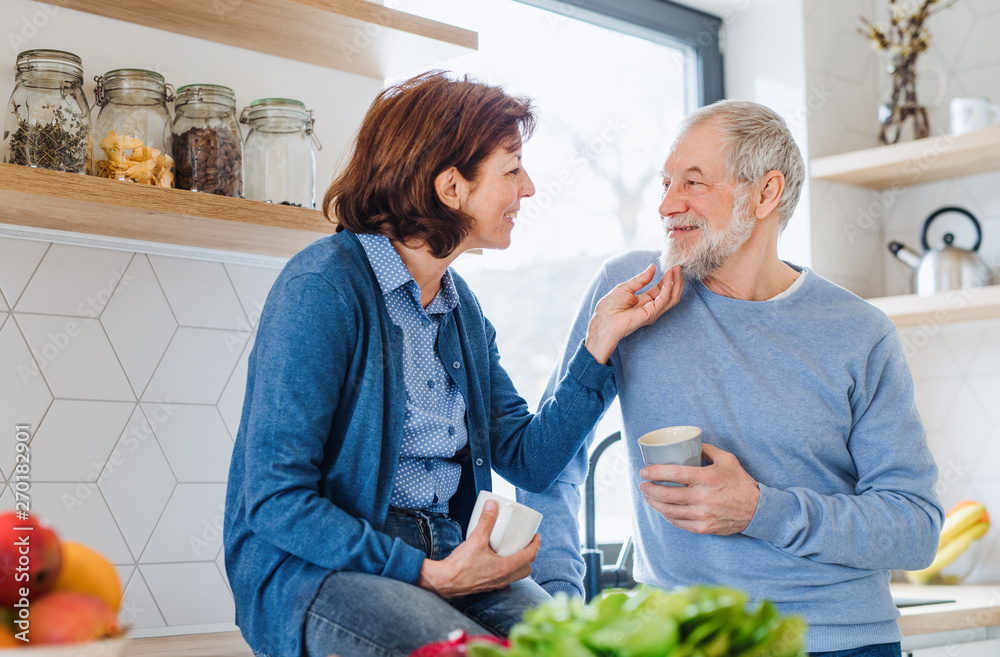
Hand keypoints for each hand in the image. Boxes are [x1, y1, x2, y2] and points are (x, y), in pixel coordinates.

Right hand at [416, 500, 538, 598]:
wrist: (444, 582)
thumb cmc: (460, 565)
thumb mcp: (476, 539)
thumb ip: (485, 521)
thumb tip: (492, 505)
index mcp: (506, 568)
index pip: (529, 556)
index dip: (535, 545)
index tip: (536, 536)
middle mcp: (504, 578)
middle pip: (526, 568)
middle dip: (529, 555)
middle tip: (525, 543)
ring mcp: (496, 584)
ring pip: (515, 574)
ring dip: (518, 563)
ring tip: (513, 549)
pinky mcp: (488, 585)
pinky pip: (504, 577)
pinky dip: (507, 568)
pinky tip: (497, 559)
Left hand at [585, 265, 682, 363]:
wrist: (603, 320)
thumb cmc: (609, 307)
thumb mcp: (625, 287)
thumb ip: (641, 279)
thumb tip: (652, 267)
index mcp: (644, 301)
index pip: (661, 289)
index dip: (667, 278)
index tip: (672, 267)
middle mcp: (651, 307)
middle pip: (670, 293)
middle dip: (675, 280)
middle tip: (678, 266)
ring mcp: (653, 311)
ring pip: (672, 297)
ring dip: (675, 282)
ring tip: (676, 269)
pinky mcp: (652, 313)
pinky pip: (664, 298)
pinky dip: (668, 286)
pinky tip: (668, 276)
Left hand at [638, 443, 759, 534]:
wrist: (757, 510)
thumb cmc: (741, 483)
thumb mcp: (728, 460)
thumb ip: (707, 450)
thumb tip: (691, 443)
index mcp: (707, 478)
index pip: (674, 473)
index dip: (655, 472)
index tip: (644, 471)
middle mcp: (703, 497)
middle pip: (666, 494)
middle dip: (648, 489)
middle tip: (642, 484)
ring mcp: (702, 515)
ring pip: (669, 511)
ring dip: (653, 504)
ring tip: (647, 496)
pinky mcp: (703, 528)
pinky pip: (678, 523)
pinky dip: (666, 516)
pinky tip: (662, 510)